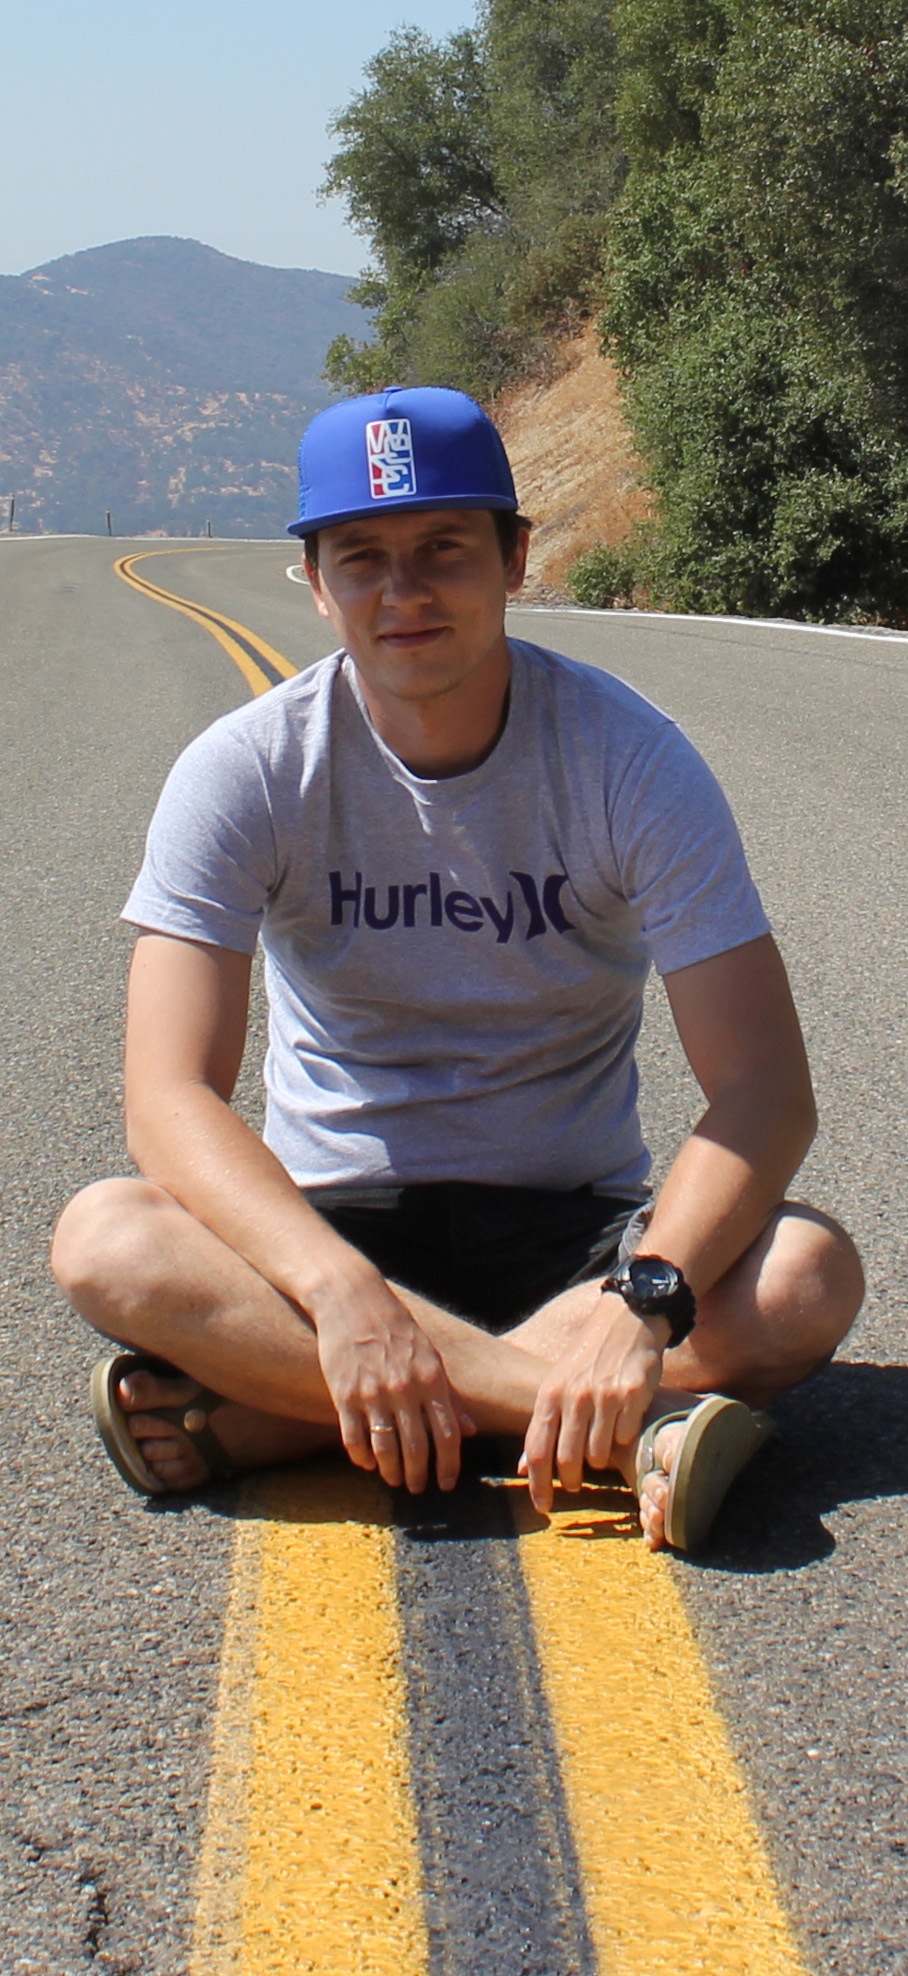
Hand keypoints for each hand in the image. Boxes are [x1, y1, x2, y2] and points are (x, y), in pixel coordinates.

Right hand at [313, 1262, 471, 1493]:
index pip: (447, 1434)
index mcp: (431, 1378)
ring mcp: (373, 1393)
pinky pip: (354, 1438)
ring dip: (392, 1471)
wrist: (352, 1299)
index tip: (447, 1484)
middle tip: (417, 1489)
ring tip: (394, 1480)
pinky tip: (367, 1464)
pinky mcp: (343, 1394)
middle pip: (417, 1447)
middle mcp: (404, 1389)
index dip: (449, 1465)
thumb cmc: (397, 1327)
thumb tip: (470, 1430)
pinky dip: (361, 1457)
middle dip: (419, 1475)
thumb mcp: (430, 1355)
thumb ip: (449, 1394)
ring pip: (385, 1448)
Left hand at [521, 1294, 664, 1512]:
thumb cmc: (588, 1355)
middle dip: (571, 1480)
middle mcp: (574, 1395)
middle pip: (568, 1460)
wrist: (626, 1317)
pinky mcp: (633, 1393)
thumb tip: (522, 1467)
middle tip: (576, 1484)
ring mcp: (604, 1395)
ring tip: (601, 1443)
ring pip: (600, 1454)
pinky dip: (624, 1438)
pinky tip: (624, 1421)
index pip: (537, 1450)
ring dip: (600, 1459)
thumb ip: (542, 1424)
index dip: (538, 1484)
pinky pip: (626, 1436)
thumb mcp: (557, 1383)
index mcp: (550, 1394)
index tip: (542, 1507)